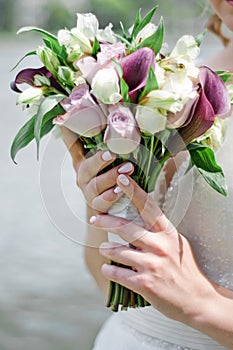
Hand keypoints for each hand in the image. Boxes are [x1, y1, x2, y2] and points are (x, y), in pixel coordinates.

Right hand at [61, 127, 133, 213]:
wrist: (109, 207)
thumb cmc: (111, 176)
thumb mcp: (108, 159)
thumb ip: (111, 142)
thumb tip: (121, 114)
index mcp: (83, 160)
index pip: (73, 144)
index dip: (69, 132)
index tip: (65, 119)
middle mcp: (82, 174)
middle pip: (86, 166)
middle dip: (99, 159)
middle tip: (112, 153)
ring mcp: (88, 191)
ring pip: (95, 184)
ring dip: (112, 176)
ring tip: (128, 168)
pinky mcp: (96, 205)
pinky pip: (101, 201)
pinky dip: (111, 195)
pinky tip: (121, 190)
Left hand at [90, 172, 216, 323]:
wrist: (196, 299)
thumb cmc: (184, 268)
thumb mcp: (176, 243)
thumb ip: (157, 232)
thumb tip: (137, 219)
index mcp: (168, 233)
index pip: (148, 207)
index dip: (134, 191)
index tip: (121, 178)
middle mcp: (159, 246)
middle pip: (125, 227)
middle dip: (106, 221)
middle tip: (94, 219)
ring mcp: (151, 265)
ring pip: (116, 251)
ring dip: (107, 249)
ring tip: (105, 249)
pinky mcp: (144, 284)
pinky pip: (116, 272)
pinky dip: (109, 269)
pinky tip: (108, 268)